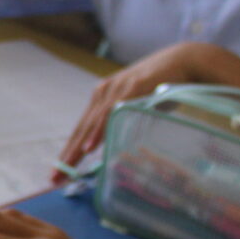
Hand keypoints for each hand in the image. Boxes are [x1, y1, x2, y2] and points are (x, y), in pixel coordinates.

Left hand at [55, 43, 228, 177]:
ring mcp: (117, 88)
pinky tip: (89, 147)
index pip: (82, 129)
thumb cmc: (162, 86)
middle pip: (82, 129)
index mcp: (103, 97)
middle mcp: (104, 92)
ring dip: (78, 148)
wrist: (185, 60)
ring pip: (92, 123)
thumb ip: (125, 122)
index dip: (70, 150)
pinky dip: (99, 131)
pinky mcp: (132, 87)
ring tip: (67, 167)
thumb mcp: (138, 107)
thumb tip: (117, 148)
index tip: (58, 172)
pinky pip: (112, 113)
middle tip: (54, 178)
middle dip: (68, 155)